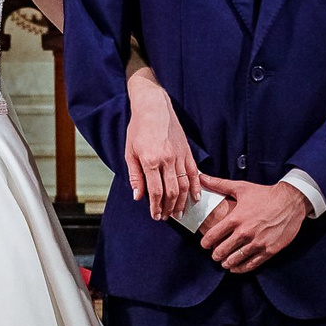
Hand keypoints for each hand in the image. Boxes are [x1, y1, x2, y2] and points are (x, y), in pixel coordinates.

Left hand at [124, 67, 200, 220]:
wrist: (153, 107)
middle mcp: (166, 160)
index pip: (155, 192)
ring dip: (182, 201)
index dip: (156, 207)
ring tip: (179, 212)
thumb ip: (135, 176)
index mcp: (150, 161)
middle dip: (169, 208)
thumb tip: (138, 197)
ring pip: (184, 185)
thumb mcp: (129, 152)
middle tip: (167, 217)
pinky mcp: (187, 152)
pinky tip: (195, 197)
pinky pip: (194, 173)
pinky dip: (196, 186)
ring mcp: (179, 156)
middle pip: (171, 192)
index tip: (156, 216)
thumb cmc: (138, 129)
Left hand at [197, 176, 306, 273]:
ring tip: (225, 262)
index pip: (213, 236)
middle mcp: (245, 232)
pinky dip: (241, 268)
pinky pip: (251, 264)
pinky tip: (236, 268)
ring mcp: (257, 243)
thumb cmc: (265, 194)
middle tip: (215, 255)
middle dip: (215, 255)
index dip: (205, 243)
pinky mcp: (269, 250)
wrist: (291, 201)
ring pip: (235, 260)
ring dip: (227, 263)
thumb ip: (219, 184)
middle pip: (222, 251)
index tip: (204, 245)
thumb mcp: (241, 188)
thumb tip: (202, 177)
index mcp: (236, 218)